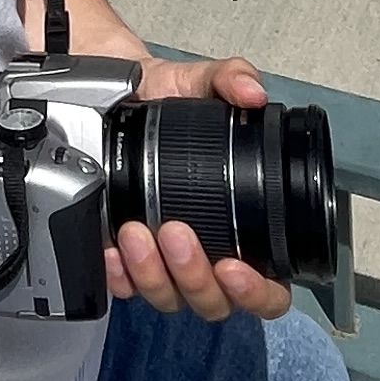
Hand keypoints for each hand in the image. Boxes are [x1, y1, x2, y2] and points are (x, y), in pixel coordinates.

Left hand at [108, 57, 291, 321]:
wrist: (117, 96)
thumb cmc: (169, 100)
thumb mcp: (199, 82)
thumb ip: (231, 79)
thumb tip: (252, 93)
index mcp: (243, 231)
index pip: (268, 289)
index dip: (257, 291)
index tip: (234, 265)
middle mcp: (206, 256)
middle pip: (213, 302)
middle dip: (195, 276)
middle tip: (177, 232)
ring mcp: (163, 265)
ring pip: (168, 298)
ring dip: (153, 273)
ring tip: (137, 231)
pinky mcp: (124, 261)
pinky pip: (123, 288)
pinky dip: (118, 275)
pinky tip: (111, 250)